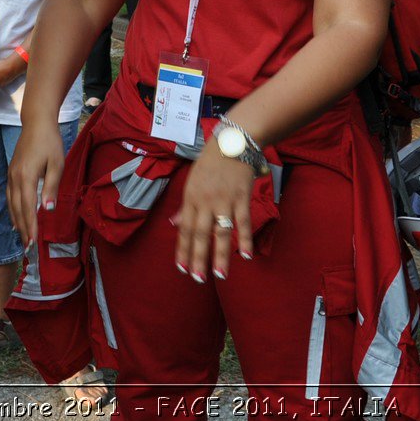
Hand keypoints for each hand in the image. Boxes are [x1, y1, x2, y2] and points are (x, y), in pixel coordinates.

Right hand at [7, 116, 65, 246]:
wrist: (36, 123)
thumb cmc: (50, 142)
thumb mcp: (57, 164)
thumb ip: (51, 187)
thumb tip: (47, 210)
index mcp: (26, 177)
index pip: (28, 207)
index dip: (30, 226)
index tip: (33, 243)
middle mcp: (15, 178)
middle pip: (17, 209)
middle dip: (23, 229)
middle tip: (28, 248)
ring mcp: (11, 175)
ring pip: (11, 204)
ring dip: (17, 222)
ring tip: (23, 238)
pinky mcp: (11, 172)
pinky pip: (10, 196)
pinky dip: (13, 210)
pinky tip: (17, 218)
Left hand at [174, 143, 253, 283]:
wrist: (231, 142)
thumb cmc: (209, 162)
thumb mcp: (191, 182)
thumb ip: (185, 206)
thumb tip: (174, 223)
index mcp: (190, 198)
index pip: (185, 229)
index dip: (183, 250)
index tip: (182, 268)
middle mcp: (205, 201)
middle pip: (201, 234)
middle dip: (198, 258)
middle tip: (197, 279)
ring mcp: (224, 200)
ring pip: (221, 231)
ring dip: (220, 255)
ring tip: (219, 275)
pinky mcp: (242, 197)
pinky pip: (243, 221)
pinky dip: (245, 238)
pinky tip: (245, 256)